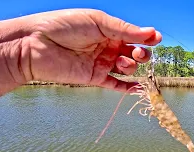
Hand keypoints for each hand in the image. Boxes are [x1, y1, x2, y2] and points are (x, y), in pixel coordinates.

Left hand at [23, 9, 161, 91]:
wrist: (36, 45)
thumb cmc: (64, 26)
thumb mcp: (98, 22)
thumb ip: (125, 30)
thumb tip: (152, 33)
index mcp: (108, 30)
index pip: (134, 35)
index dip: (147, 37)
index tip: (156, 39)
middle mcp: (107, 46)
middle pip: (134, 52)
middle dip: (141, 53)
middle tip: (138, 52)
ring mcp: (101, 63)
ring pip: (127, 68)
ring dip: (130, 66)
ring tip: (120, 62)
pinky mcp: (94, 78)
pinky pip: (115, 84)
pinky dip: (127, 87)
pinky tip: (137, 87)